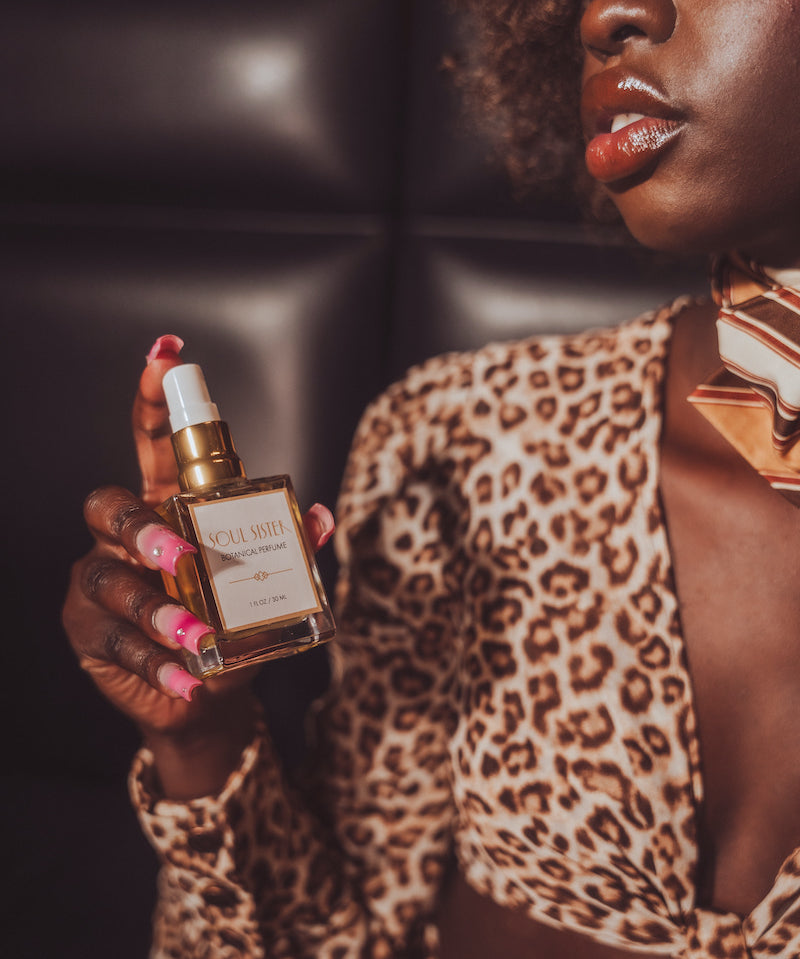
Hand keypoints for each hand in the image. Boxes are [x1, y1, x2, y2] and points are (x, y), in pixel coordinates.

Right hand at [62, 336, 334, 751]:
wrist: (207, 693)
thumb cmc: (229, 622)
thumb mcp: (264, 585)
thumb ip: (288, 549)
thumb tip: (320, 515)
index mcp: (166, 508)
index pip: (153, 445)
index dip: (154, 399)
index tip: (168, 354)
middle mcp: (124, 538)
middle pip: (110, 506)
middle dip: (144, 526)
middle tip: (185, 554)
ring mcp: (100, 584)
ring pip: (110, 579)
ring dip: (157, 609)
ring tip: (199, 636)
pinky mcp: (89, 634)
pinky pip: (115, 642)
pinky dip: (157, 661)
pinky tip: (188, 676)